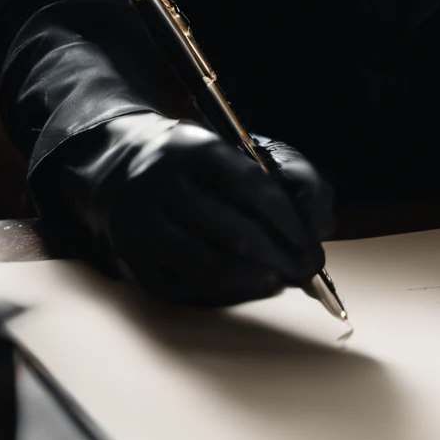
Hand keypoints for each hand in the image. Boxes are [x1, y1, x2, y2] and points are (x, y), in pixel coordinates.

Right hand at [60, 113, 334, 305]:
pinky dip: (221, 292)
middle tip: (305, 270)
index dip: (287, 221)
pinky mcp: (129, 255)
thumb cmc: (198, 162)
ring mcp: (138, 222)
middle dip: (279, 258)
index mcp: (192, 147)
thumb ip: (287, 177)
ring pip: (206, 266)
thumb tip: (317, 226)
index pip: (251, 187)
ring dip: (253, 280)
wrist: (122, 164)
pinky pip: (181, 287)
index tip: (309, 241)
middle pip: (232, 234)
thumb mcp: (238, 148)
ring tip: (278, 279)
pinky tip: (246, 285)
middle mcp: (159, 182)